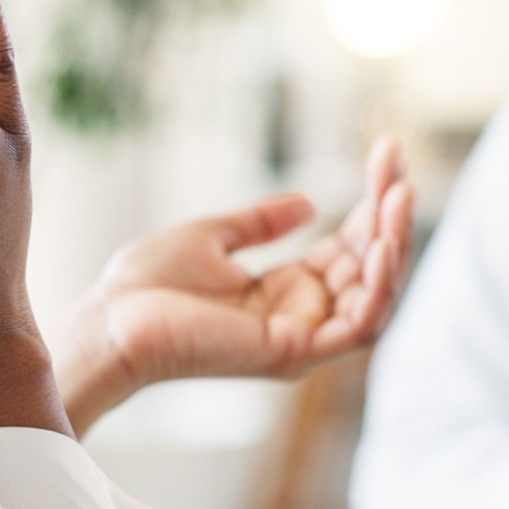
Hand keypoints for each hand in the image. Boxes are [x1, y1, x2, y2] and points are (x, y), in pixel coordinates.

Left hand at [57, 140, 414, 436]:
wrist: (109, 321)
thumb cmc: (145, 287)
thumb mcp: (212, 236)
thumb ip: (260, 223)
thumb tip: (308, 201)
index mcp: (287, 292)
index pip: (351, 246)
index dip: (372, 202)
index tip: (386, 155)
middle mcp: (303, 315)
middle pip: (370, 267)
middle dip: (390, 216)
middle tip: (399, 169)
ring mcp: (302, 337)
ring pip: (375, 297)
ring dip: (394, 246)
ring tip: (399, 197)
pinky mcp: (293, 353)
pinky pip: (356, 328)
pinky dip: (377, 290)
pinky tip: (380, 246)